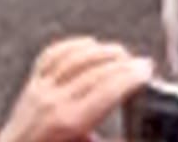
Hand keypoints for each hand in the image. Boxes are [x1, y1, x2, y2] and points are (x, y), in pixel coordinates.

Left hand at [0, 39, 152, 141]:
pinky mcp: (30, 85)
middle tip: (142, 62)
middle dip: (121, 64)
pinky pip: (52, 55)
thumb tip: (134, 135)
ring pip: (72, 58)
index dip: (128, 79)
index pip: (105, 91)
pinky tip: (88, 45)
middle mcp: (52, 101)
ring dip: (100, 51)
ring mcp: (39, 89)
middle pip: (92, 72)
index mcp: (68, 123)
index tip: (147, 71)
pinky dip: (72, 46)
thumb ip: (105, 140)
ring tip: (121, 52)